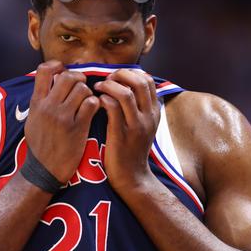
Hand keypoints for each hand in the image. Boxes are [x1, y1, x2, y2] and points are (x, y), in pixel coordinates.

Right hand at [25, 61, 99, 182]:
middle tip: (81, 87)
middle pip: (68, 76)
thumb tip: (50, 81)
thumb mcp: (32, 119)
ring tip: (86, 102)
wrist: (43, 170)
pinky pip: (92, 104)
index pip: (44, 70)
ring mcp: (63, 117)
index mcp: (36, 103)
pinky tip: (92, 112)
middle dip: (78, 78)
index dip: (57, 66)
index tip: (63, 72)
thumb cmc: (40, 144)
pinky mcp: (78, 128)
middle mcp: (48, 107)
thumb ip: (40, 99)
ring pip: (83, 88)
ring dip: (88, 93)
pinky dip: (95, 105)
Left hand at [94, 69, 159, 192]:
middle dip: (120, 75)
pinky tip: (96, 102)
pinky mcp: (121, 134)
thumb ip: (138, 107)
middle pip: (139, 81)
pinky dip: (103, 99)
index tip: (116, 77)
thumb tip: (125, 87)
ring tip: (98, 88)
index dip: (130, 73)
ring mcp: (136, 125)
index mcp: (154, 112)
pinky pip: (112, 108)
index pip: (148, 80)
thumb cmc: (131, 150)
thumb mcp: (142, 126)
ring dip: (109, 85)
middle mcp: (148, 116)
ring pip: (126, 93)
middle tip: (106, 80)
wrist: (132, 178)